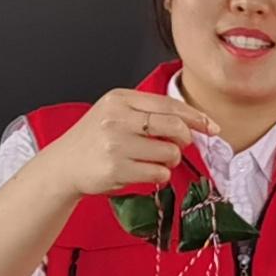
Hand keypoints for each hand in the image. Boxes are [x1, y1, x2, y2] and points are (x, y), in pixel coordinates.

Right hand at [44, 87, 221, 200]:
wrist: (64, 164)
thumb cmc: (94, 139)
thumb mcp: (115, 113)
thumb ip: (147, 112)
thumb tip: (192, 123)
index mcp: (120, 99)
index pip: (168, 104)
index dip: (195, 117)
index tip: (211, 127)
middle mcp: (118, 118)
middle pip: (174, 127)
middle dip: (185, 139)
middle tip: (178, 146)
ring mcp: (116, 144)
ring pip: (169, 153)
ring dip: (169, 160)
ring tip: (152, 160)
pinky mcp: (117, 169)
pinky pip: (158, 173)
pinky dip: (158, 175)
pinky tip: (142, 172)